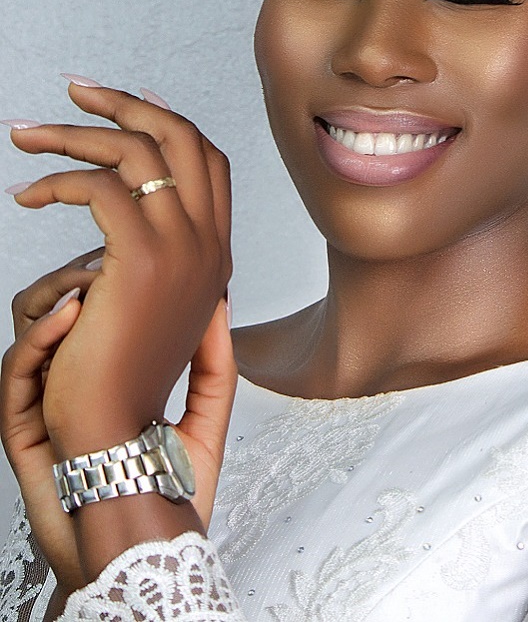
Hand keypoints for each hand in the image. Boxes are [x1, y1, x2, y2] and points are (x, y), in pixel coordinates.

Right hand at [1, 254, 234, 596]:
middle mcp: (71, 383)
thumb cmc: (170, 491)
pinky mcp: (22, 428)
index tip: (135, 260)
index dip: (109, 279)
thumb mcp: (206, 416)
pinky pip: (15, 370)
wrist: (141, 550)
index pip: (97, 311)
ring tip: (89, 285)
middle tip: (106, 263)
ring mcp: (44, 404)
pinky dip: (37, 335)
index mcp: (109, 375)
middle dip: (77, 276)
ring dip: (55, 295)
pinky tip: (69, 316)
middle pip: (57, 308)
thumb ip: (215, 362)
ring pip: (28, 330)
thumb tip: (224, 304)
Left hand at [5, 82, 234, 454]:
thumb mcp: (154, 306)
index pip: (209, 159)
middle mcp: (210, 243)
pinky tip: (26, 196)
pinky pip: (100, 187)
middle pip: (181, 137)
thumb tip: (135, 205)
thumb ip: (159, 253)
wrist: (113, 432)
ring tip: (26, 136)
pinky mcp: (141, 260)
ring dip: (75, 133)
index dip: (170, 119)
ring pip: (137, 152)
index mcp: (216, 252)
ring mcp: (184, 249)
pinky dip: (58, 180)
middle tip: (75, 92)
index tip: (128, 99)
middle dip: (125, 103)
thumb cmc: (118, 374)